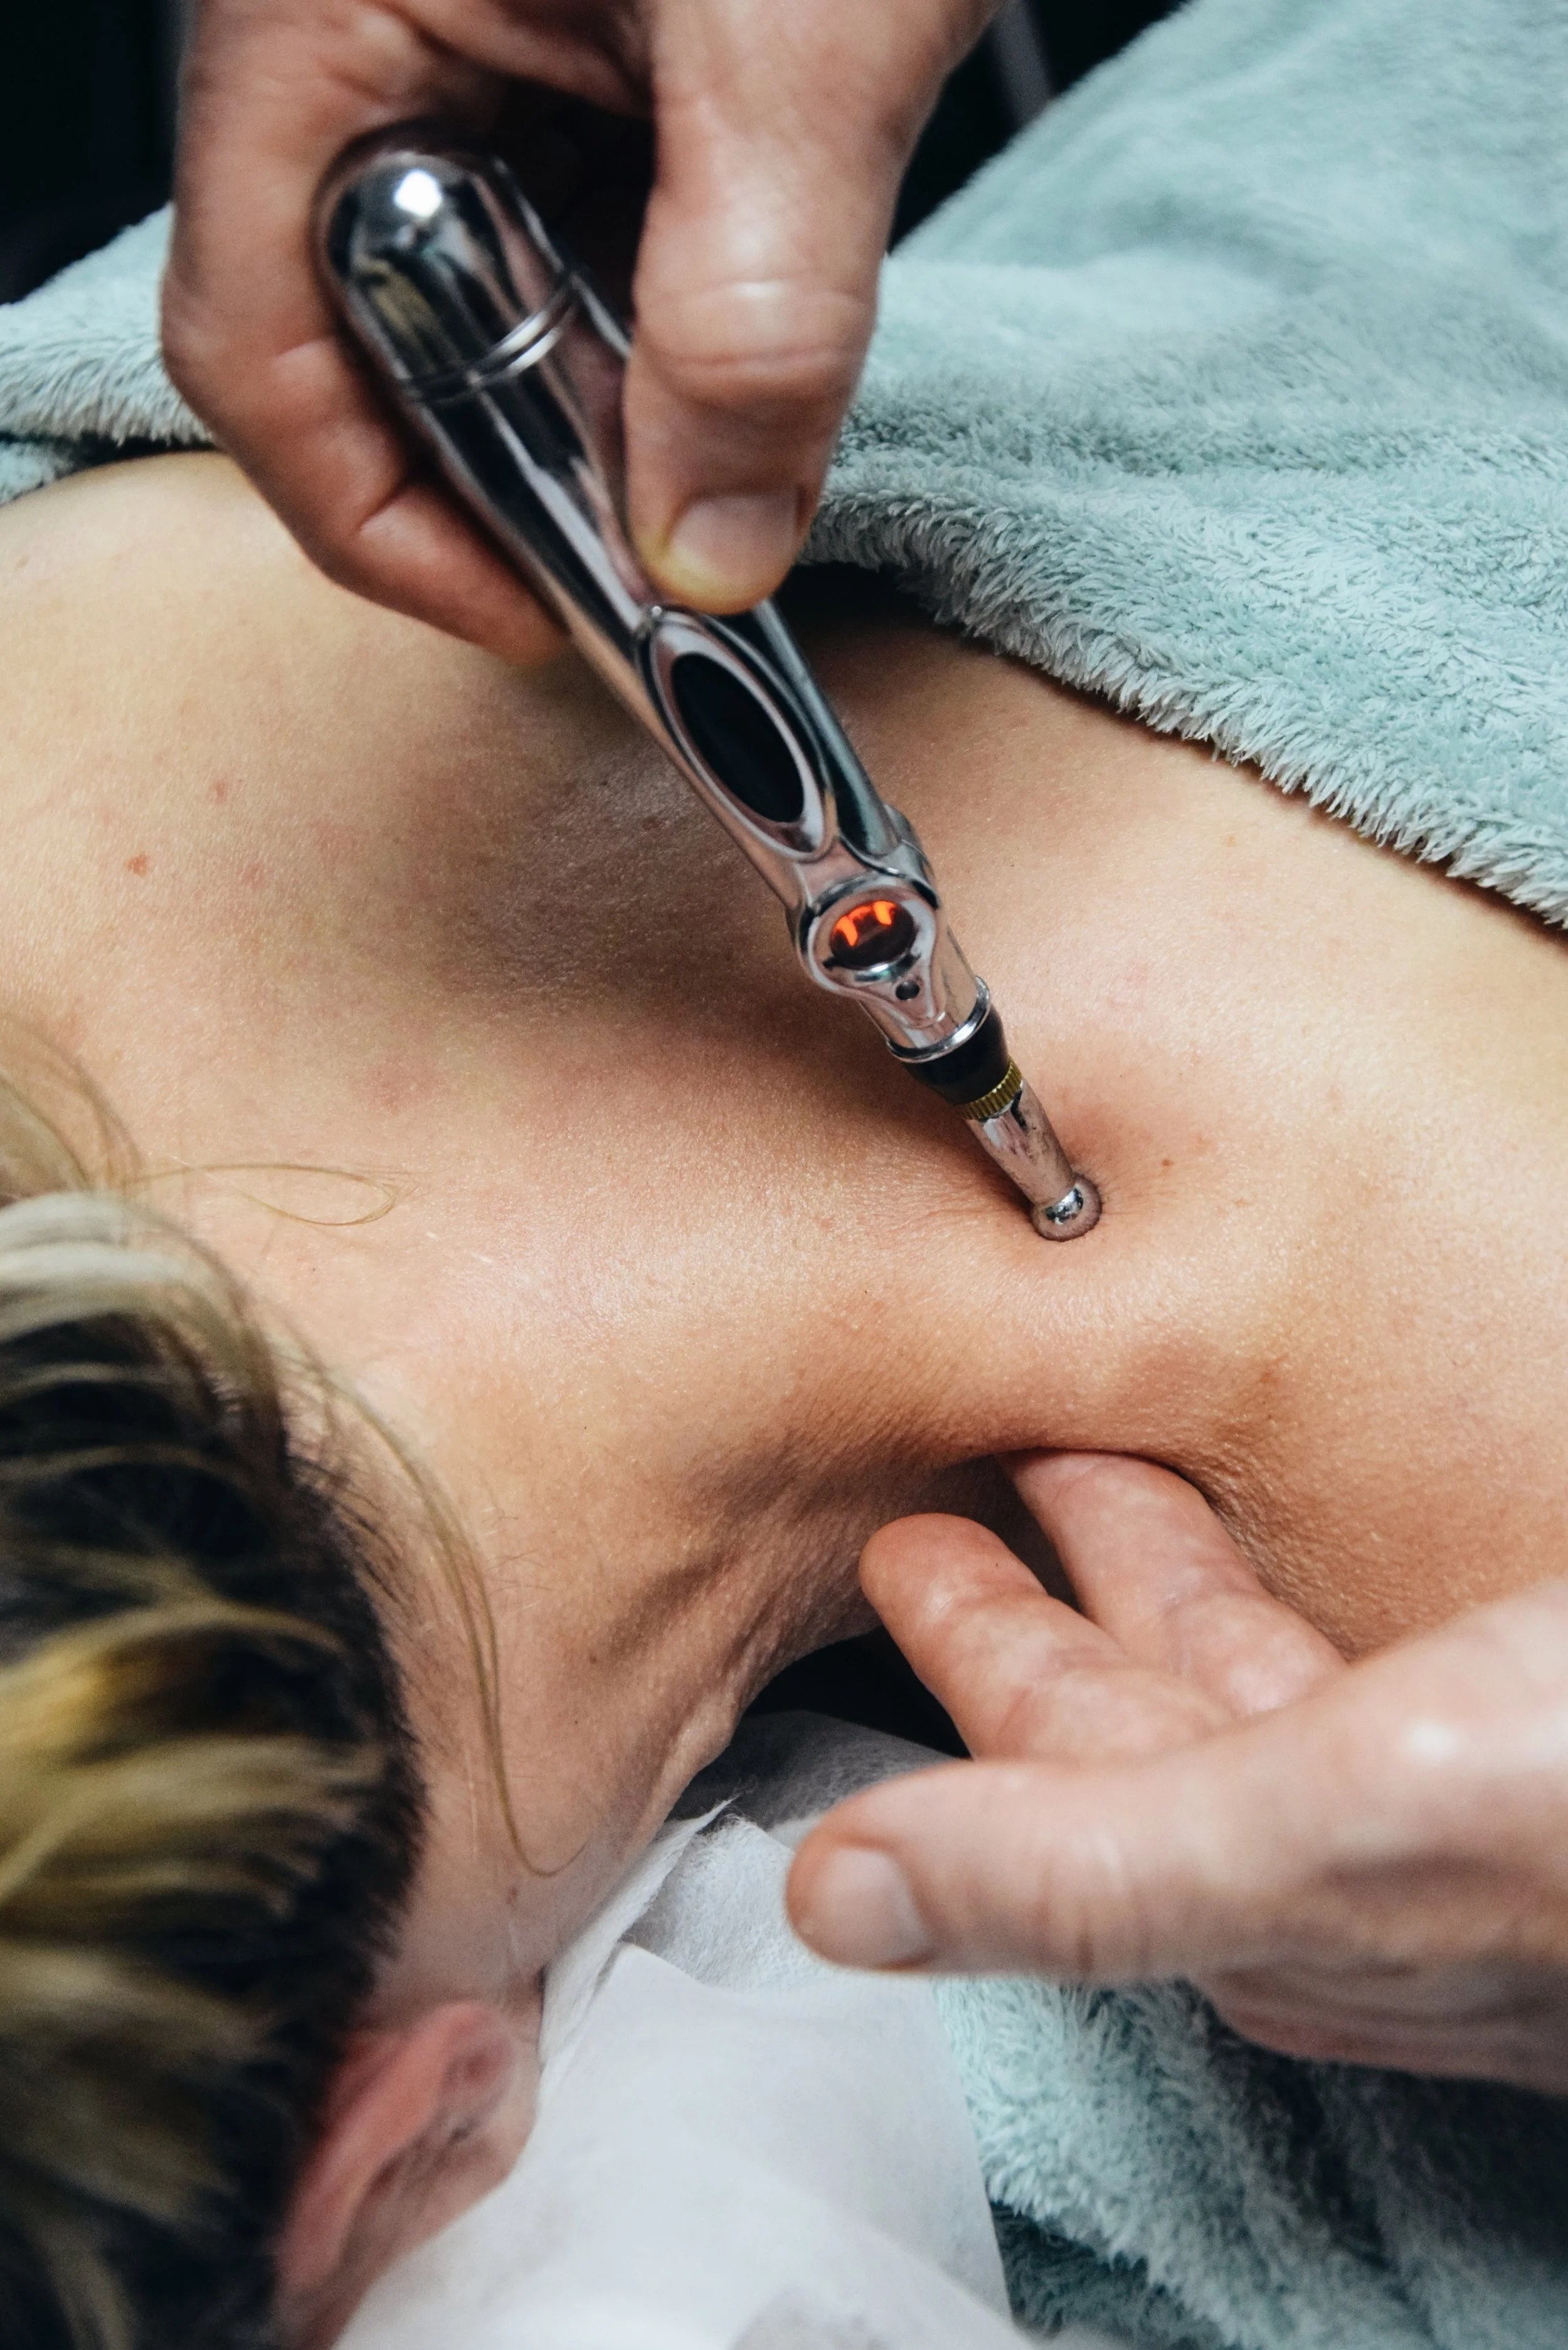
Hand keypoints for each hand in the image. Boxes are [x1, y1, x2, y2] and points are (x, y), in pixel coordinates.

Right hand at [163, 0, 998, 661]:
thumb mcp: (792, 52)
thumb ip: (755, 317)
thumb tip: (717, 544)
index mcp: (317, 15)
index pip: (257, 349)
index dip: (380, 522)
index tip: (532, 609)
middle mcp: (362, 39)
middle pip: (368, 347)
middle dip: (510, 472)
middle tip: (656, 545)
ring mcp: (463, 43)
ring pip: (489, 307)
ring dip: (601, 409)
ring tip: (717, 449)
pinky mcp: (568, 49)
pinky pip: (578, 236)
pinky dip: (657, 324)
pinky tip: (735, 351)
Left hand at [788, 1454, 1567, 2090]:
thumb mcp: (1342, 1827)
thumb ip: (1084, 1871)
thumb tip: (836, 1906)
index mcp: (1275, 1899)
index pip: (1054, 1778)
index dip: (963, 1659)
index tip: (891, 1549)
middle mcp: (1348, 1854)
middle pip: (1137, 1713)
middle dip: (1035, 1600)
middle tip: (945, 1497)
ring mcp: (1448, 1781)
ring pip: (1248, 1653)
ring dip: (1150, 1556)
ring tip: (1080, 1453)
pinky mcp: (1527, 1710)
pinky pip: (1352, 1620)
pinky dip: (1275, 1550)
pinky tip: (1271, 1501)